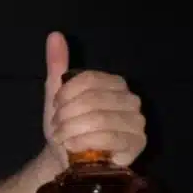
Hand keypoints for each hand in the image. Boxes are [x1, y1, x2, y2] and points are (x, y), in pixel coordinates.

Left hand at [43, 31, 146, 167]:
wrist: (68, 157)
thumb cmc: (66, 125)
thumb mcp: (56, 93)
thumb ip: (57, 64)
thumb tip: (54, 35)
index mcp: (114, 83)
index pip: (88, 80)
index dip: (64, 95)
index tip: (54, 107)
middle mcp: (131, 99)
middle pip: (92, 100)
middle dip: (66, 116)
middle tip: (58, 126)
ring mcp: (137, 121)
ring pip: (99, 119)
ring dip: (72, 130)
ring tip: (64, 138)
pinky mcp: (137, 143)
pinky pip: (108, 138)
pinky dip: (84, 142)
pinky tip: (74, 146)